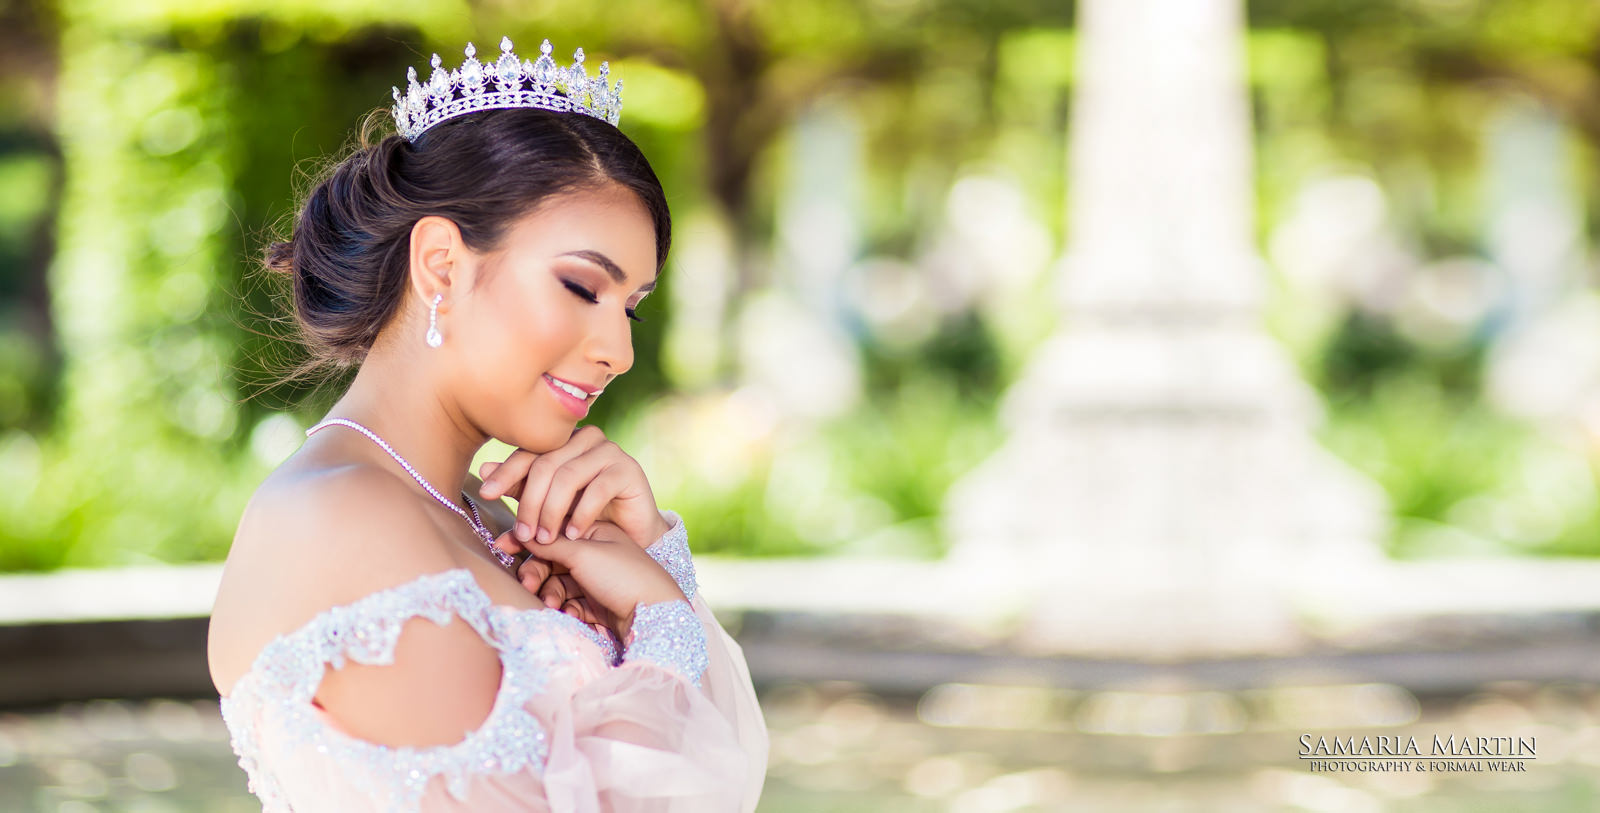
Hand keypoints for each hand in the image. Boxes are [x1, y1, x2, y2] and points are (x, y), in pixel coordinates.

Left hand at [477, 425, 671, 549]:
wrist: (632, 536)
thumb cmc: (585, 519)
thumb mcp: (547, 507)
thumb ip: (520, 491)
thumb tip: (482, 472)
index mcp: (563, 442)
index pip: (528, 452)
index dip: (506, 472)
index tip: (486, 493)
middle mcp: (585, 439)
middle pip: (545, 465)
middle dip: (529, 503)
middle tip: (523, 535)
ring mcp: (609, 451)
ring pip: (568, 476)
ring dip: (552, 512)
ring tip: (546, 540)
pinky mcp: (629, 468)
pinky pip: (598, 488)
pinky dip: (581, 514)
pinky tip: (573, 534)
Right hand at [510, 521, 632, 633]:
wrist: (655, 614)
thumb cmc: (623, 575)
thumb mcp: (583, 554)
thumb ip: (550, 543)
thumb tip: (523, 531)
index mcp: (595, 530)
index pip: (554, 527)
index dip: (528, 536)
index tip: (504, 545)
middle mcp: (594, 551)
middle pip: (551, 558)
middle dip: (536, 571)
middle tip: (527, 583)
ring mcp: (595, 577)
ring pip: (556, 582)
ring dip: (548, 592)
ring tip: (550, 603)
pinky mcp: (596, 602)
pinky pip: (568, 601)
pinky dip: (564, 606)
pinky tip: (567, 613)